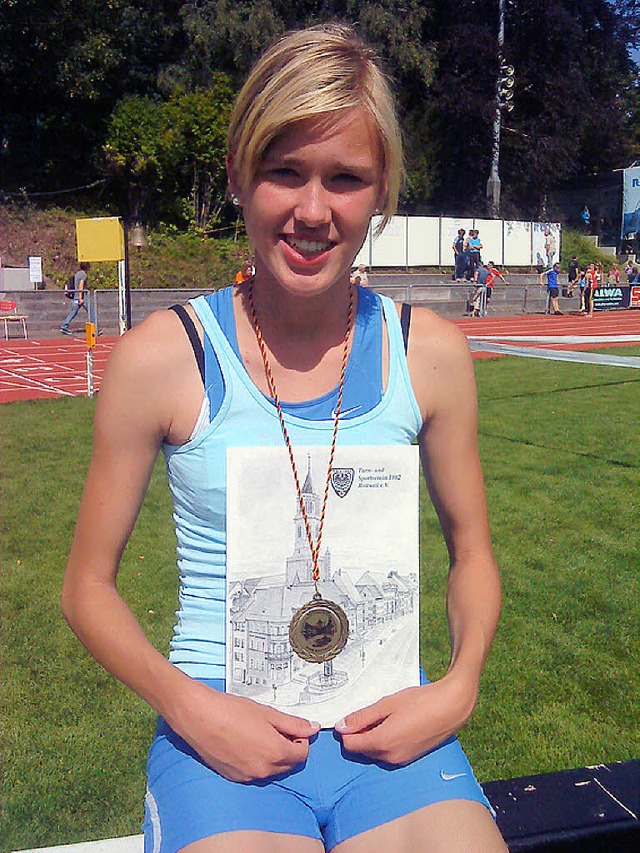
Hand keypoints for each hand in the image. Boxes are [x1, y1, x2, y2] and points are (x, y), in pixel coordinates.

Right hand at [168, 679, 319, 781]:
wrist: (199, 717)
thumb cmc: (231, 711)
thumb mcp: (267, 713)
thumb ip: (292, 723)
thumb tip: (313, 728)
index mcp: (275, 752)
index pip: (302, 754)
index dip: (301, 740)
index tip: (293, 729)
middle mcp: (263, 769)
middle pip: (288, 764)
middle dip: (288, 748)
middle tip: (278, 730)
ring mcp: (247, 776)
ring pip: (271, 769)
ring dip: (272, 755)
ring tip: (259, 734)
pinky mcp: (233, 776)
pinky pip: (254, 772)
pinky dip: (256, 761)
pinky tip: (245, 743)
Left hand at [335, 674, 476, 765]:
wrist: (451, 707)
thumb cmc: (420, 702)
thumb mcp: (387, 704)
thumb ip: (362, 717)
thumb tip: (341, 726)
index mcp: (382, 743)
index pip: (350, 745)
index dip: (347, 730)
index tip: (354, 716)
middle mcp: (389, 757)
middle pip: (361, 750)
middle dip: (360, 733)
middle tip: (372, 713)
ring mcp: (400, 760)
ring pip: (374, 752)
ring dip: (373, 737)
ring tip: (387, 716)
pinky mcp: (409, 758)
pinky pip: (388, 752)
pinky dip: (385, 740)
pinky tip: (396, 723)